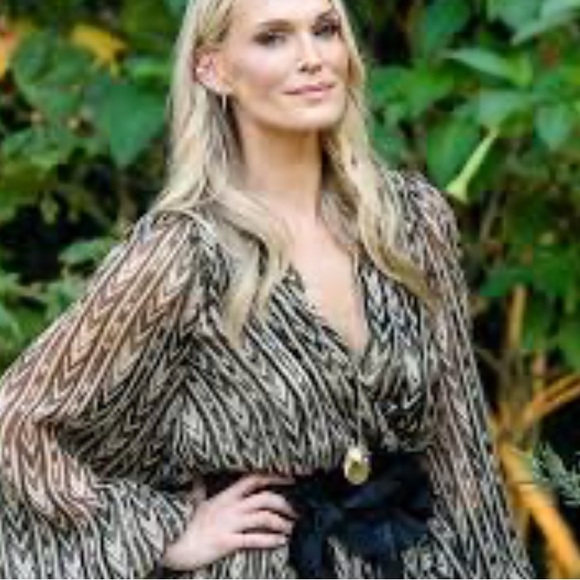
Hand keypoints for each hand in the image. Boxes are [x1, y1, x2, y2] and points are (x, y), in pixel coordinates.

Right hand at [162, 473, 297, 570]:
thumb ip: (198, 489)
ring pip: (262, 517)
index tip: (292, 478)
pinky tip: (281, 542)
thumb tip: (196, 476)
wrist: (169, 546)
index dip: (274, 476)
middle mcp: (229, 507)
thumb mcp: (191, 503)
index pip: (253, 478)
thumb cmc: (181, 525)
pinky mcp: (224, 543)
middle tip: (299, 510)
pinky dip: (270, 540)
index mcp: (224, 496)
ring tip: (294, 528)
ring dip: (282, 522)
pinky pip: (253, 539)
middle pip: (264, 497)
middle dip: (285, 503)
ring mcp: (227, 524)